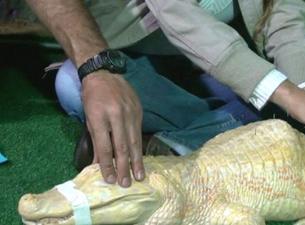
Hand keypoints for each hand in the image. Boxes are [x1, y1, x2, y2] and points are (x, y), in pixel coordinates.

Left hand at [82, 70, 143, 186]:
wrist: (104, 73)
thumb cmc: (92, 97)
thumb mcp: (88, 117)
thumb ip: (95, 140)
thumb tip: (97, 163)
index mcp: (99, 117)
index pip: (104, 146)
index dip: (107, 164)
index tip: (109, 179)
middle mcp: (117, 115)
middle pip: (122, 146)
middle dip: (124, 167)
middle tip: (126, 183)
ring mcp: (130, 112)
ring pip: (134, 141)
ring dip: (136, 161)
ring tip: (139, 175)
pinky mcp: (139, 111)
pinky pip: (139, 133)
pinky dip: (139, 148)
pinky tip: (140, 159)